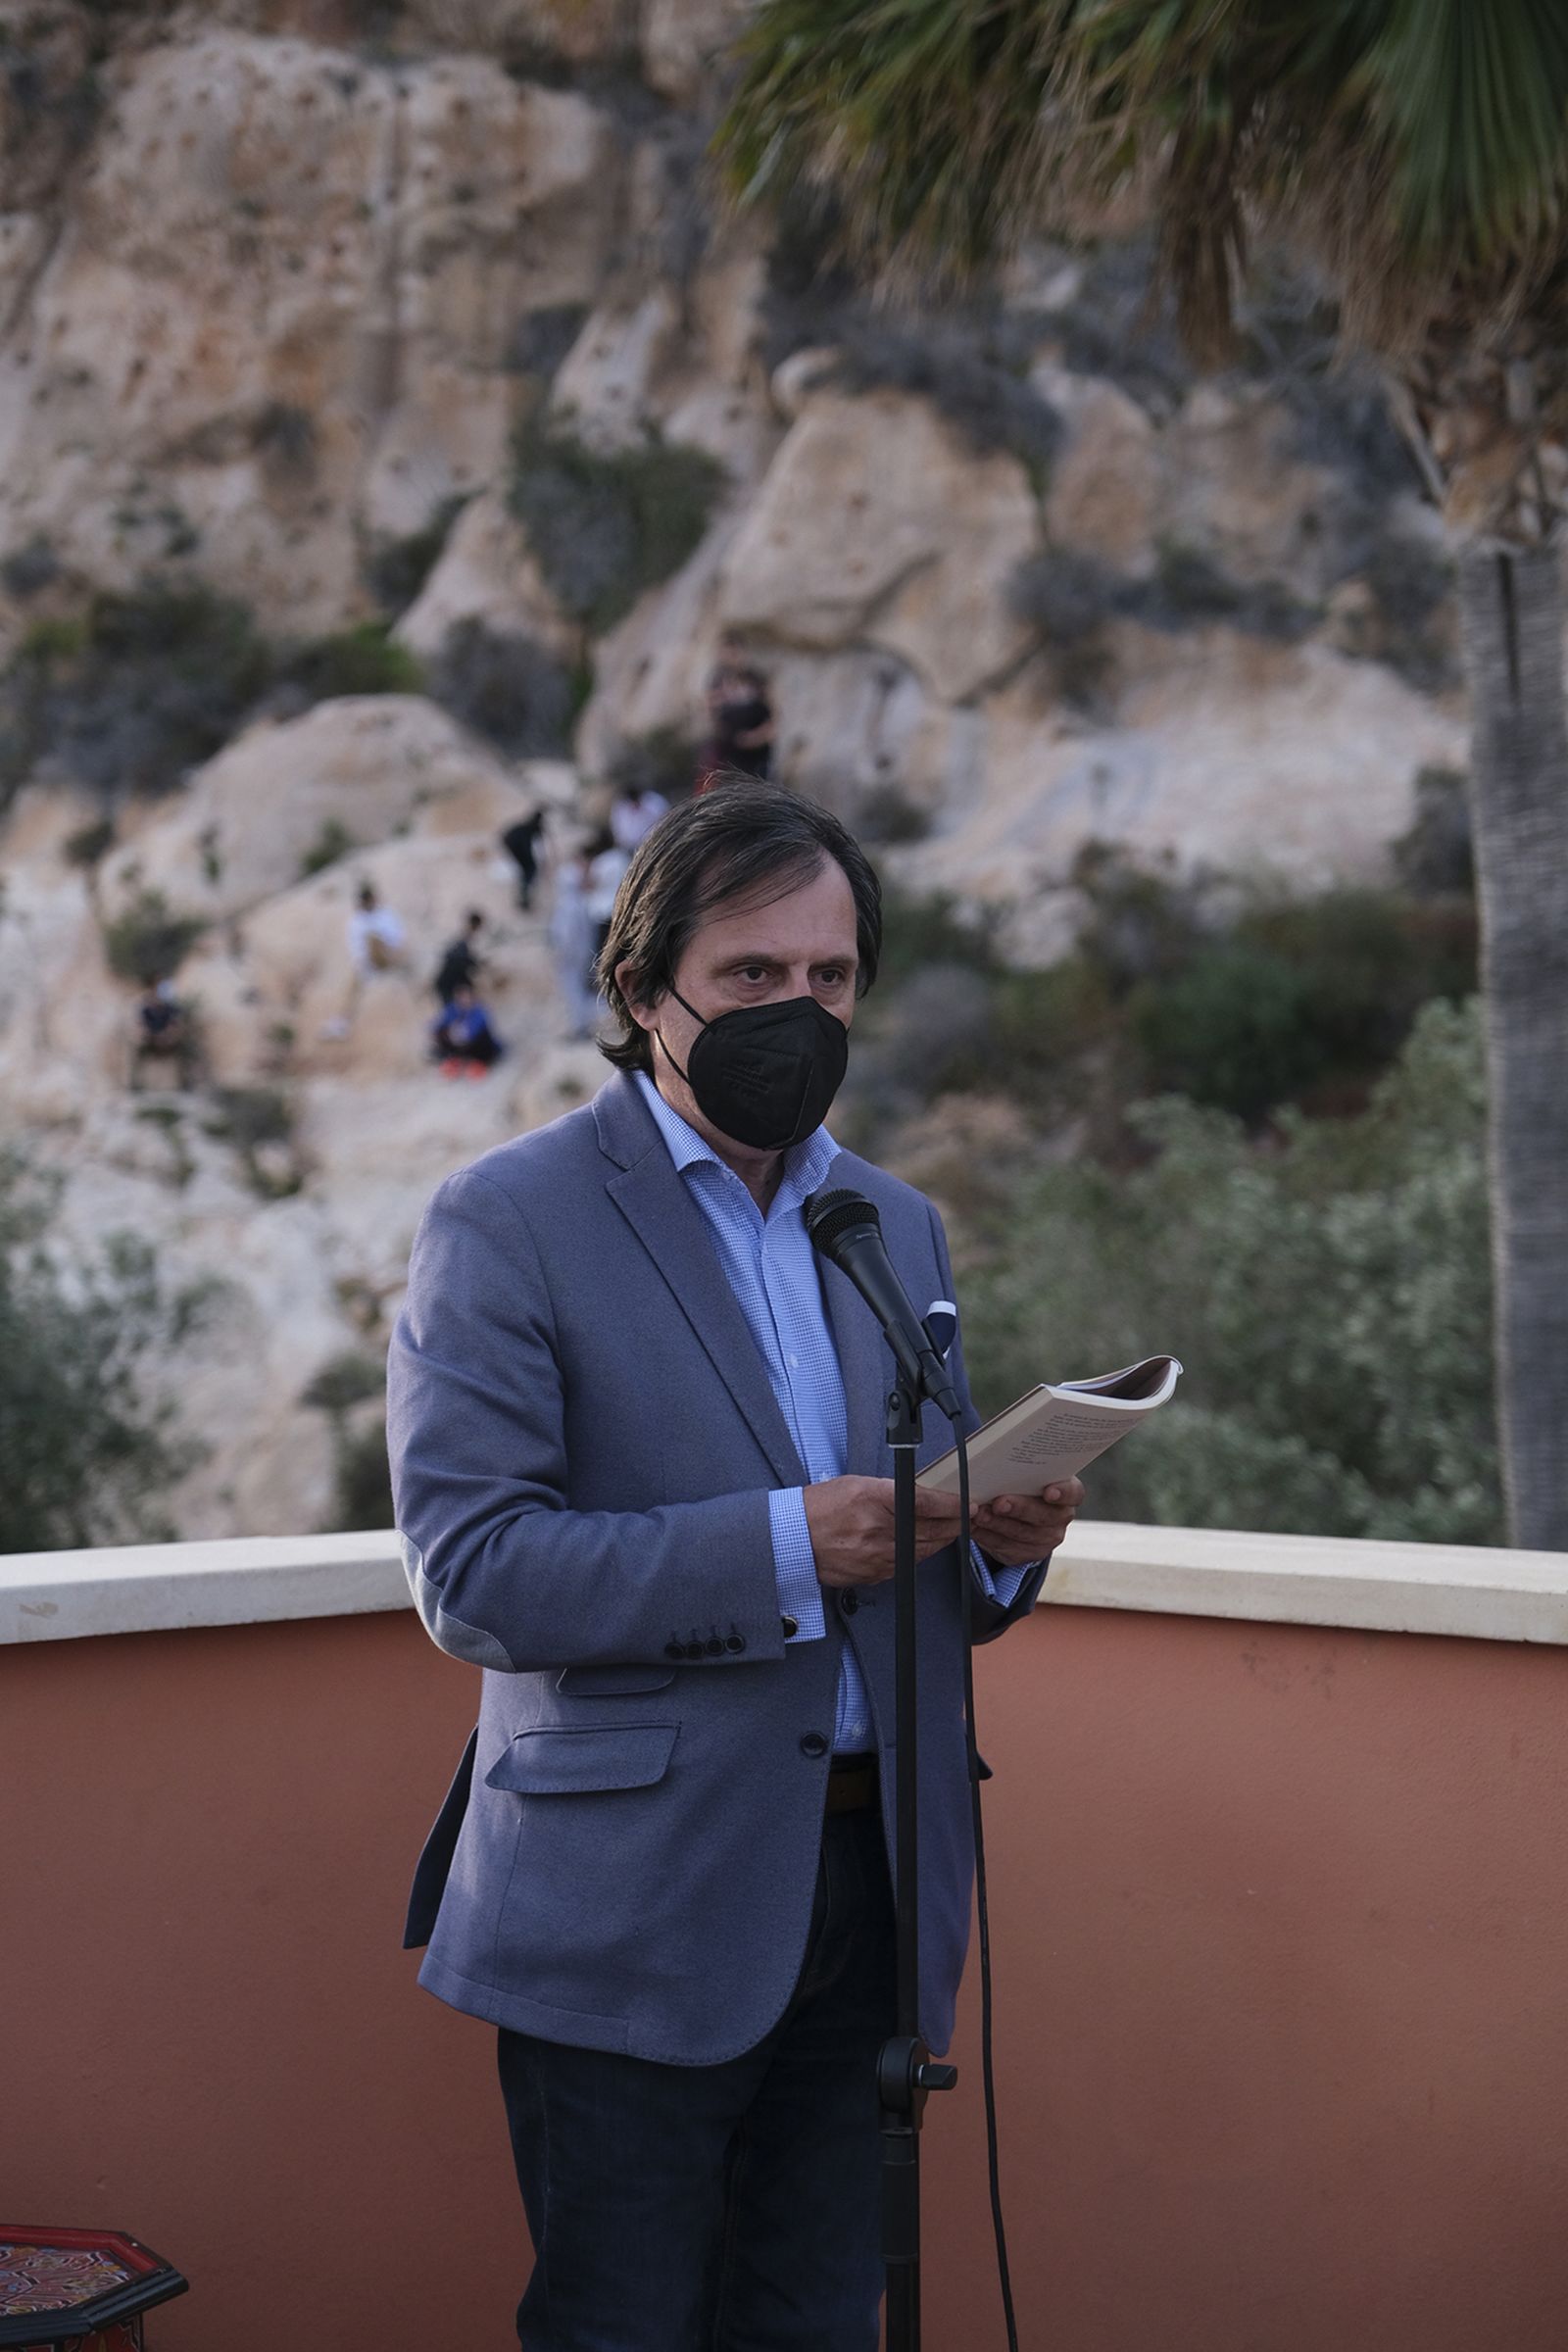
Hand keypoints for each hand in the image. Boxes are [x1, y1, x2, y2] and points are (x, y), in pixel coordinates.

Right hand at [804, 1475, 966, 1588]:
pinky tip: (924, 1545)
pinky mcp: (875, 1573)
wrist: (794, 1539)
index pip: (927, 1503)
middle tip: (967, 1518)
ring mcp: (878, 1555)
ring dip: (941, 1540)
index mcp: (876, 1500)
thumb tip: (922, 1499)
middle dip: (954, 1524)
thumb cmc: (822, 1507)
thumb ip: (891, 1491)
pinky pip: (908, 1565)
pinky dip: (920, 1554)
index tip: (967, 1505)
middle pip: (932, 1530)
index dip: (953, 1506)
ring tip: (950, 1530)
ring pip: (924, 1550)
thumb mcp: (858, 1484)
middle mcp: (880, 1529)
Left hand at [970, 1477, 1084, 1570]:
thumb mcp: (1025, 1475)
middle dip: (1019, 1508)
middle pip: (1044, 1515)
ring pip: (1023, 1534)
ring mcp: (1047, 1539)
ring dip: (998, 1524)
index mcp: (1067, 1492)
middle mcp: (1060, 1517)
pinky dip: (988, 1536)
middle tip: (998, 1502)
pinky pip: (1007, 1547)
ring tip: (978, 1514)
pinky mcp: (1028, 1554)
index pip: (1074, 1493)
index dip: (1063, 1492)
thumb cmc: (1022, 1485)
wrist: (1018, 1514)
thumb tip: (992, 1465)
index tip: (1048, 1491)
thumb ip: (1018, 1471)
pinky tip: (974, 1527)